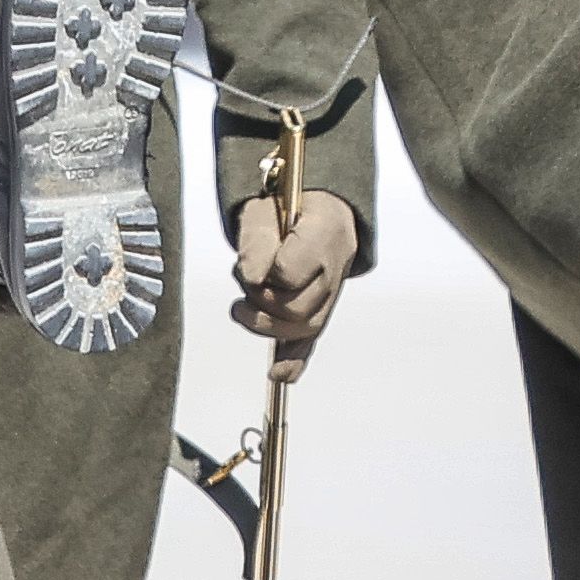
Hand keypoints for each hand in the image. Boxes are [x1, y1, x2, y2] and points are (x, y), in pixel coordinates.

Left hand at [229, 188, 361, 350]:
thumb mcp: (264, 209)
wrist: (319, 207)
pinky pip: (312, 340)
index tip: (247, 266)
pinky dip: (295, 360)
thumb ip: (255, 241)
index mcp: (327, 230)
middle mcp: (337, 265)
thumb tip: (252, 279)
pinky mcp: (323, 307)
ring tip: (242, 311)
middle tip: (243, 291)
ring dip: (266, 327)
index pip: (292, 270)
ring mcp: (334, 290)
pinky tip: (280, 375)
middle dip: (261, 306)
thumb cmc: (288, 204)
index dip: (264, 274)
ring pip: (306, 327)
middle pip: (300, 308)